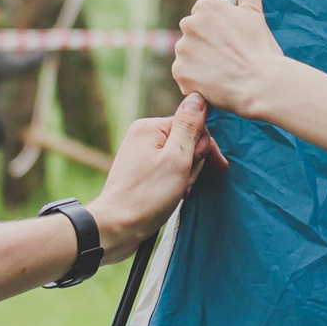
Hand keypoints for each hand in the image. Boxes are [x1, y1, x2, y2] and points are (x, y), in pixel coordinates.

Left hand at [90, 93, 224, 257]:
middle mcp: (143, 137)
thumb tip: (199, 97)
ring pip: (180, 160)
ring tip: (176, 193)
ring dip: (185, 177)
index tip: (210, 167)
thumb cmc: (147, 195)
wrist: (116, 228)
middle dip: (193, 165)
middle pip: (186, 142)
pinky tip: (171, 197)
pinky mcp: (141, 173)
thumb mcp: (177, 159)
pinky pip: (169, 172)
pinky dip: (175, 185)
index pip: (192, 125)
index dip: (204, 148)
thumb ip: (189, 127)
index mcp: (149, 127)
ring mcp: (140, 155)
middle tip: (183, 183)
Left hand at [172, 0, 285, 117]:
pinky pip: (185, 76)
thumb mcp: (255, 12)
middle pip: (194, 35)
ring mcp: (182, 50)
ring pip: (189, 56)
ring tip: (224, 71)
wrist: (261, 83)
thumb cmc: (261, 48)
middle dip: (208, 45)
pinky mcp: (180, 73)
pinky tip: (216, 82)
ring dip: (201, 63)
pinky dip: (196, 81)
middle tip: (230, 56)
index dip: (220, 30)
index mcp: (206, 6)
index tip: (232, 40)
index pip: (205, 17)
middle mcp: (188, 24)